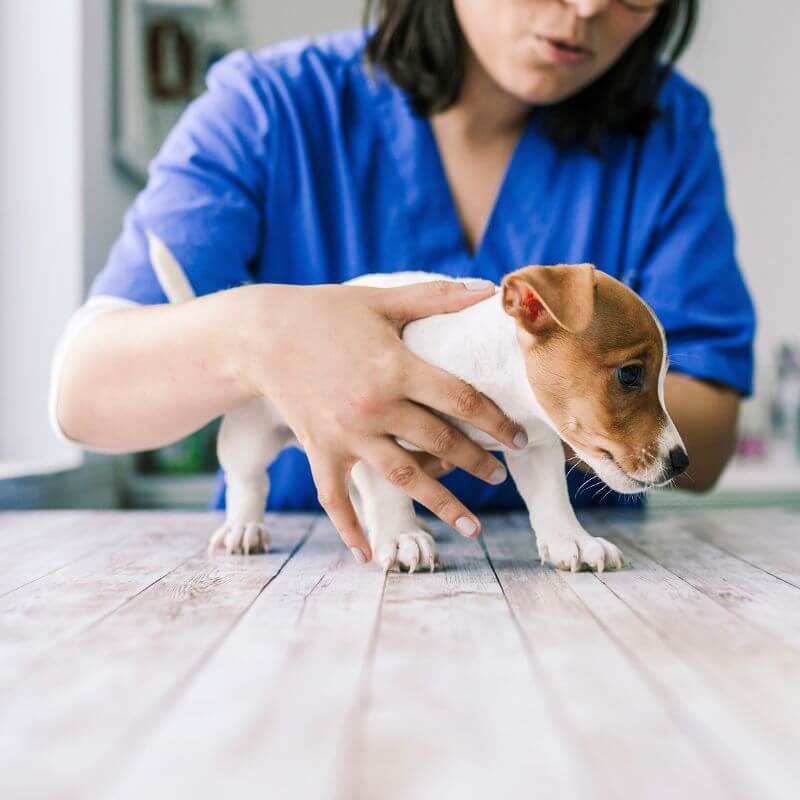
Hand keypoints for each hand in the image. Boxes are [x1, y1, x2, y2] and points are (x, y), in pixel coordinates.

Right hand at [237, 279, 527, 561]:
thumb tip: (489, 288)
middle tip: (499, 477)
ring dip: (441, 504)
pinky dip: (351, 530)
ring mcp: (346, 434)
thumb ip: (437, 297)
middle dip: (477, 464)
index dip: (496, 422)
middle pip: (441, 443)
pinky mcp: (319, 451)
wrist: (262, 334)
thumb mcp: (382, 300)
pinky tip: (368, 556)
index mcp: (397, 367)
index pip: (462, 401)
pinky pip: (337, 499)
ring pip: (404, 477)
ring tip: (472, 527)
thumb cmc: (326, 312)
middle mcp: (376, 406)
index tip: (518, 439)